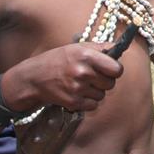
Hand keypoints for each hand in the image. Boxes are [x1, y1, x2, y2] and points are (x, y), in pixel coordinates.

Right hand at [2, 42, 124, 112]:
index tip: (110, 69)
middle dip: (104, 81)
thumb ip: (100, 48)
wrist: (35, 77)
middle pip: (111, 83)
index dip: (115, 70)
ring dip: (95, 91)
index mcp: (87, 56)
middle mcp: (83, 72)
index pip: (116, 69)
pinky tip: (77, 93)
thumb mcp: (78, 47)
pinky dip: (88, 102)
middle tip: (92, 76)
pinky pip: (93, 105)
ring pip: (102, 95)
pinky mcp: (73, 103)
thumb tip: (119, 48)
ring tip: (81, 84)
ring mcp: (78, 89)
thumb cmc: (59, 59)